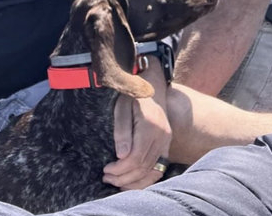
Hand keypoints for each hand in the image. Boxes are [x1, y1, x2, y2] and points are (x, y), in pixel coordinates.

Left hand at [104, 69, 172, 189]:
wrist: (152, 89)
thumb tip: (121, 155)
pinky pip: (159, 169)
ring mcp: (167, 142)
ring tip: (117, 182)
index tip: (105, 169)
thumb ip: (122, 131)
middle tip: (106, 178)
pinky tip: (132, 182)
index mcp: (150, 127)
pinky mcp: (167, 146)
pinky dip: (146, 180)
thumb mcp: (121, 109)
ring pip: (153, 171)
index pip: (136, 157)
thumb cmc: (132, 98)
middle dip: (123, 177)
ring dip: (134, 181)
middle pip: (144, 167)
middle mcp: (162, 136)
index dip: (120, 169)